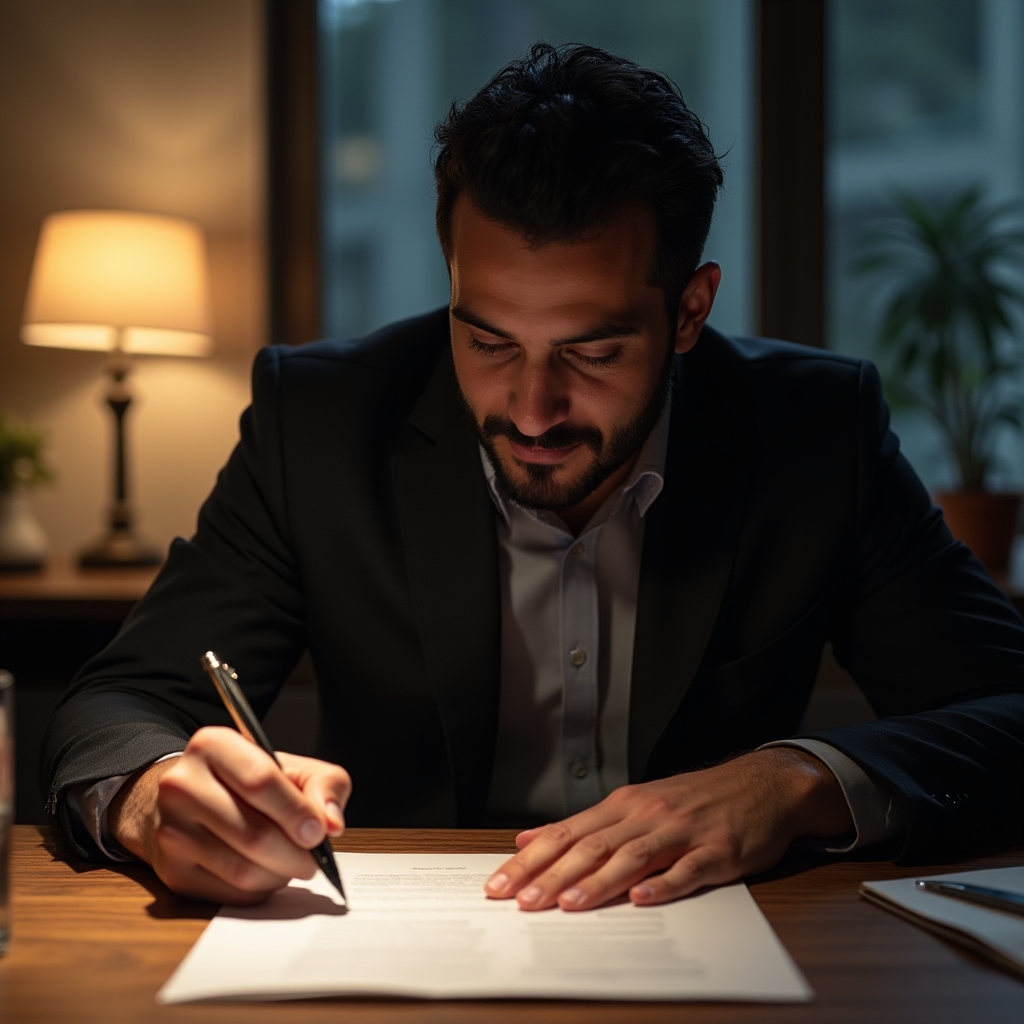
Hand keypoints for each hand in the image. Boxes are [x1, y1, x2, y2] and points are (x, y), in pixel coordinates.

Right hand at [108, 726, 351, 904]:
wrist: (190, 799)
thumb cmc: (248, 781)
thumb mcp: (292, 767)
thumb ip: (324, 784)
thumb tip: (332, 823)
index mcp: (213, 746)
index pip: (259, 781)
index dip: (296, 811)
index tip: (318, 832)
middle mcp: (182, 785)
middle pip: (254, 833)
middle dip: (296, 853)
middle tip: (313, 858)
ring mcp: (171, 831)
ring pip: (243, 870)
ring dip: (280, 874)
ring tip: (293, 863)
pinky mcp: (172, 871)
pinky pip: (230, 893)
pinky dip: (260, 889)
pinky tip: (267, 872)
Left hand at [484, 748, 853, 910]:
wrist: (760, 784)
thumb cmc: (695, 799)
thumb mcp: (636, 803)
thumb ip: (585, 824)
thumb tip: (529, 839)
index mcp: (624, 805)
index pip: (567, 834)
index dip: (532, 860)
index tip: (501, 883)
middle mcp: (647, 814)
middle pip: (591, 845)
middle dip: (553, 874)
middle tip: (521, 901)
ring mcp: (681, 831)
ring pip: (632, 856)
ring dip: (598, 881)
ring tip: (568, 903)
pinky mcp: (717, 851)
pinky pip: (687, 869)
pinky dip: (663, 883)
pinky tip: (642, 897)